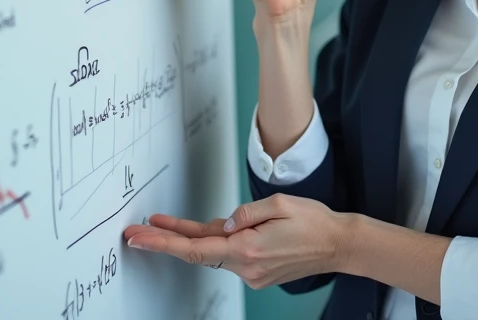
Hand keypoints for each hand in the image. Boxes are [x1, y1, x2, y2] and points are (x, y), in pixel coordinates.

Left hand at [123, 195, 351, 289]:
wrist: (338, 245)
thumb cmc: (314, 222)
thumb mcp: (280, 203)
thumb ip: (246, 212)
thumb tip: (224, 224)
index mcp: (249, 248)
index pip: (195, 247)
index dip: (163, 243)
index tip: (140, 238)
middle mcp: (247, 267)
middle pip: (198, 251)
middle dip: (167, 239)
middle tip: (139, 231)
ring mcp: (252, 275)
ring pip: (214, 253)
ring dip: (194, 238)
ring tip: (168, 223)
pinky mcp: (258, 275)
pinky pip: (229, 256)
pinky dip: (219, 242)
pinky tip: (219, 230)